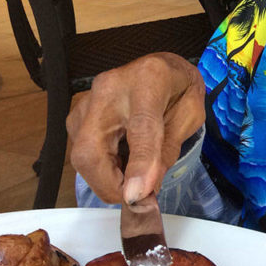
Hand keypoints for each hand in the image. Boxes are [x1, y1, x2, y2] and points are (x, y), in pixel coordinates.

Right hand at [67, 53, 204, 204]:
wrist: (162, 67)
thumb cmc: (179, 90)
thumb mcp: (189, 117)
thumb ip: (167, 151)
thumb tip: (144, 189)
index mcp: (148, 80)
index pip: (141, 126)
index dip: (139, 163)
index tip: (137, 196)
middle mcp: (109, 89)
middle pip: (93, 148)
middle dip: (111, 184)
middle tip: (138, 197)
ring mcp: (86, 102)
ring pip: (82, 156)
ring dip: (107, 178)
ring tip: (135, 178)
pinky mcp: (76, 116)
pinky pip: (81, 153)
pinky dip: (101, 169)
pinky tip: (123, 165)